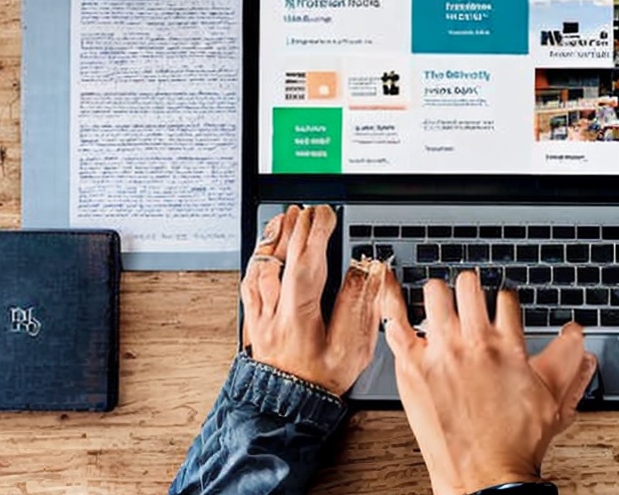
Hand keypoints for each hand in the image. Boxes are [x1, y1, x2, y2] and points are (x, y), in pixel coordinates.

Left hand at [240, 204, 385, 395]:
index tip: (326, 215)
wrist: (286, 409)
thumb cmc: (320, 382)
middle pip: (283, 259)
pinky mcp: (254, 319)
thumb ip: (360, 308)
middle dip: (297, 229)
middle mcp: (276, 314)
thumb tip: (369, 273)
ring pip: (262, 267)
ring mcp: (261, 316)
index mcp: (300, 319)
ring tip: (286, 218)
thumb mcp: (352, 350)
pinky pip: (250, 281)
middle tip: (308, 209)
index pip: (307, 264)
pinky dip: (258, 259)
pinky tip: (265, 249)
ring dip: (275, 239)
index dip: (316, 235)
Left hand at [381, 270, 596, 494]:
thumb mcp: (554, 402)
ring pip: (435, 293)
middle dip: (470, 288)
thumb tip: (578, 337)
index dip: (502, 299)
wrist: (485, 478)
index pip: (504, 297)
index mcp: (507, 346)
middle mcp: (474, 342)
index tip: (496, 306)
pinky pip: (397, 321)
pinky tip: (394, 297)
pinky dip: (394, 305)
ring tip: (438, 306)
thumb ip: (568, 364)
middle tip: (466, 301)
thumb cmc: (515, 445)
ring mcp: (441, 351)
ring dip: (438, 295)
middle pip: (469, 284)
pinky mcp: (413, 366)